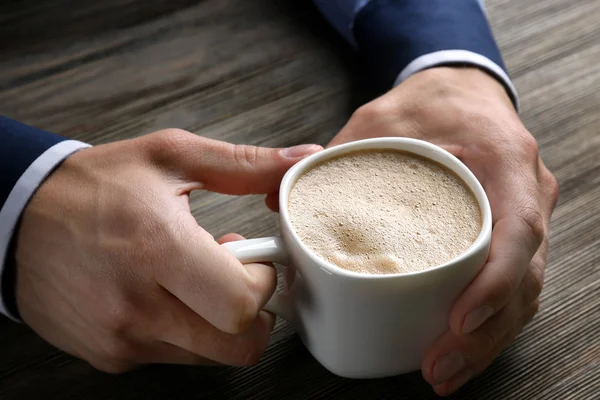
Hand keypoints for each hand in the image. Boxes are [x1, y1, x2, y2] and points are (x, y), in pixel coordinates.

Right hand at [14, 129, 320, 372]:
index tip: (255, 258)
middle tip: (236, 274)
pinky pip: (173, 357)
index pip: (242, 304)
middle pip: (238, 346)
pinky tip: (166, 294)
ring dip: (219, 322)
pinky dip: (185, 331)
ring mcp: (121, 338)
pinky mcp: (110, 356)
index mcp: (156, 248)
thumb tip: (303, 158)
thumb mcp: (171, 158)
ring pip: (209, 356)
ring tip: (194, 278)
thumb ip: (245, 164)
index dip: (264, 282)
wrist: (18, 218)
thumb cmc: (96, 185)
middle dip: (254, 312)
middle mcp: (137, 306)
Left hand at [328, 68, 558, 395]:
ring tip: (444, 369)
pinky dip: (489, 322)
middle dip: (484, 332)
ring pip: (522, 292)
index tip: (457, 318)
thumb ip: (333, 159)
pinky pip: (512, 285)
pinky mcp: (510, 234)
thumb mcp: (379, 121)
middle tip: (438, 365)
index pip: (516, 230)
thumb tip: (276, 200)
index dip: (493, 282)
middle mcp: (525, 192)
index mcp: (501, 160)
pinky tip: (458, 346)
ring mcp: (523, 215)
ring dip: (486, 339)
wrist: (461, 92)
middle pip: (523, 277)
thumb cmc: (427, 105)